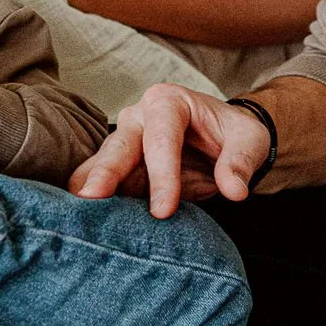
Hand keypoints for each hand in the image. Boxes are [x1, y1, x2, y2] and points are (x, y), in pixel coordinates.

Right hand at [71, 83, 269, 217]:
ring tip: (75, 214)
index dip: (161, 174)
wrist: (224, 142)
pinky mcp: (120, 171)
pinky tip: (83, 223)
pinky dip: (96, 204)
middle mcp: (138, 118)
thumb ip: (240, 162)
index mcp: (168, 102)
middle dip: (104, 174)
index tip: (164, 211)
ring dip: (90, 190)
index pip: (160, 138)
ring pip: (101, 166)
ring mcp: (124, 144)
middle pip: (119, 147)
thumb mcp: (250, 140)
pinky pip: (103, 187)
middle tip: (90, 200)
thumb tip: (235, 190)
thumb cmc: (234, 134)